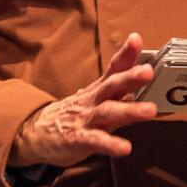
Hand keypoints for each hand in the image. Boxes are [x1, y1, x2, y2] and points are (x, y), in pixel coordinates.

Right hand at [8, 32, 159, 168]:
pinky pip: (95, 141)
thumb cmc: (71, 116)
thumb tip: (146, 90)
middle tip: (148, 71)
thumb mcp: (93, 102)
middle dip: (130, 77)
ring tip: (150, 110)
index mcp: (97, 90)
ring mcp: (84, 119)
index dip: (125, 55)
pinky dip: (110, 144)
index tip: (136, 39)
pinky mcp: (77, 139)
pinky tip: (125, 148)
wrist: (35, 133)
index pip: (112, 69)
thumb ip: (118, 97)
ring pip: (107, 111)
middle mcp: (92, 101)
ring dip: (130, 110)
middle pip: (112, 85)